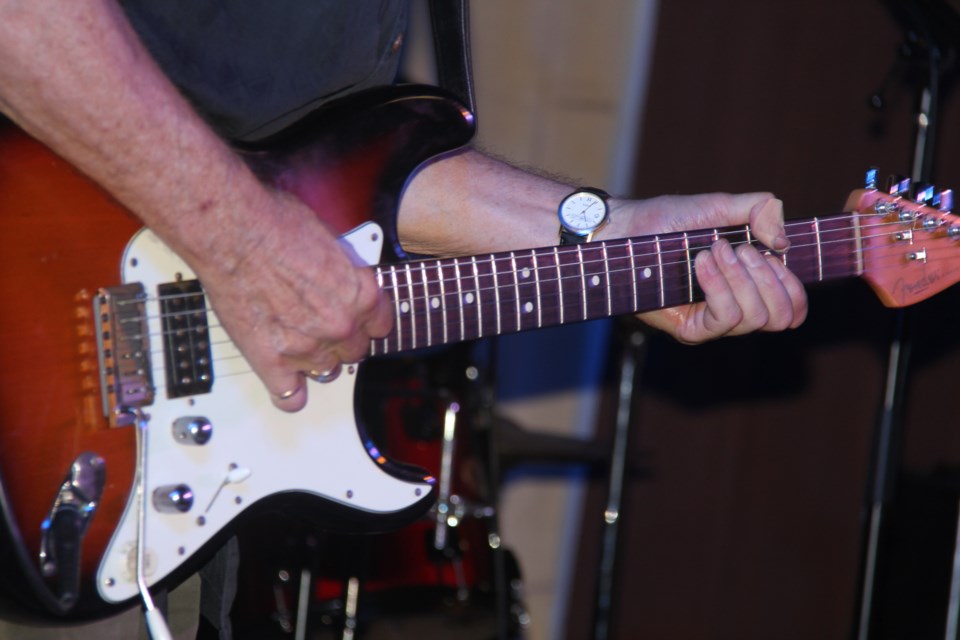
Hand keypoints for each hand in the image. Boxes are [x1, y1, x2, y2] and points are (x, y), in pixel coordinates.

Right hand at [192, 190, 392, 411]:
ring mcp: (307, 348)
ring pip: (326, 371)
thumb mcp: (331, 241)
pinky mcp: (272, 362)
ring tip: (296, 339)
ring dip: (314, 360)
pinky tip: (283, 377)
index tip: (356, 319)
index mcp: (361, 294)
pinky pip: (289, 397)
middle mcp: (340, 325)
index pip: (381, 326)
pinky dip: (287, 391)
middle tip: (319, 324)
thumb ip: (344, 274)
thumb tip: (344, 283)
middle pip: (355, 351)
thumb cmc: (274, 225)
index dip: (366, 321)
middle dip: (340, 340)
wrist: (233, 232)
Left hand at [603, 193, 806, 342]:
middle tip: (740, 248)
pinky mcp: (690, 329)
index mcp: (749, 286)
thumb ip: (761, 212)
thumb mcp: (721, 206)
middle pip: (778, 318)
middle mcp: (734, 309)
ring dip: (740, 278)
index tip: (774, 255)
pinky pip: (724, 317)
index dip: (795, 289)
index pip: (792, 310)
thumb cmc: (669, 219)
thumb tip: (783, 244)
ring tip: (713, 250)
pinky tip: (701, 263)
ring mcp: (712, 323)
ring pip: (753, 317)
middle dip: (767, 278)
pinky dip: (719, 286)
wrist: (629, 228)